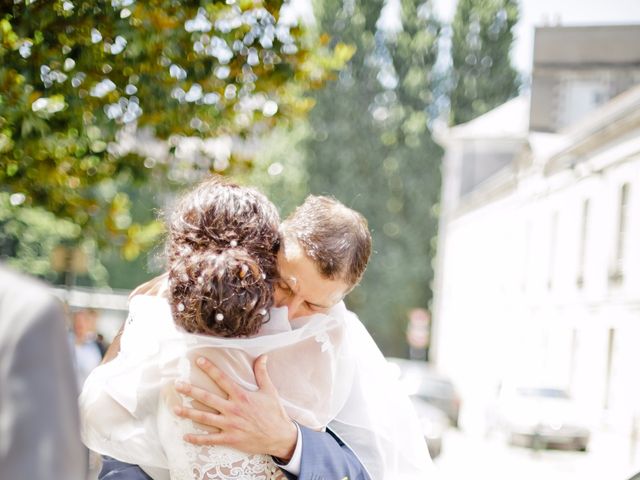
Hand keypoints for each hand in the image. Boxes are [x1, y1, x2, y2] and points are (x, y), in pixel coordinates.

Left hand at [173, 355, 297, 460]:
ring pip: (204, 418)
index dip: (210, 369)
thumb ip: (262, 373)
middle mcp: (233, 409)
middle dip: (191, 391)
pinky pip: (210, 439)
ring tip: (174, 409)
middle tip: (177, 385)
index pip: (222, 379)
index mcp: (241, 396)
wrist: (279, 437)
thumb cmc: (274, 413)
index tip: (198, 361)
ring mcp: (230, 425)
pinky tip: (186, 436)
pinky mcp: (230, 439)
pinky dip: (197, 439)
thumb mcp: (269, 391)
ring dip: (188, 413)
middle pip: (207, 398)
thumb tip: (263, 356)